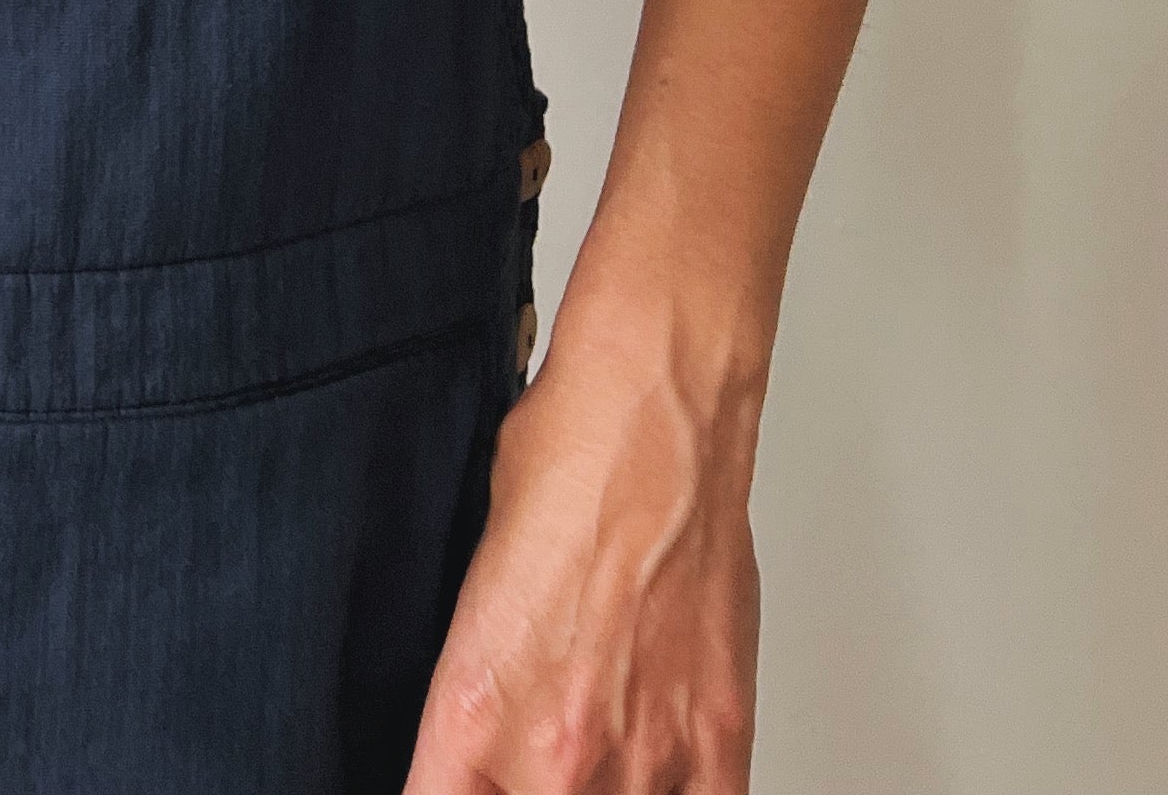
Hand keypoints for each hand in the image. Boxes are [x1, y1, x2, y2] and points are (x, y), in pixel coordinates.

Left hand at [403, 315, 760, 791]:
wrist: (655, 411)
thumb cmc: (566, 466)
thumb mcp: (476, 589)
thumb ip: (482, 701)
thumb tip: (487, 747)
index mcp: (471, 713)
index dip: (450, 790)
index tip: (464, 775)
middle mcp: (553, 754)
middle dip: (522, 781)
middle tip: (534, 741)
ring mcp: (644, 758)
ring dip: (597, 787)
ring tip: (595, 741)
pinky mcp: (718, 742)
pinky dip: (670, 792)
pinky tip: (652, 769)